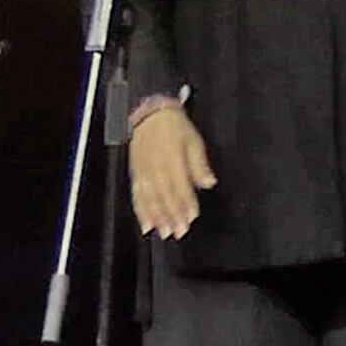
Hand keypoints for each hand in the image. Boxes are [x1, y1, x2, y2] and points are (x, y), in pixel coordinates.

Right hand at [128, 107, 215, 238]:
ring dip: (157, 217)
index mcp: (172, 158)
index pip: (180, 185)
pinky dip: (140, 211)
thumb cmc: (173, 126)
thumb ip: (199, 164)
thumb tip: (209, 182)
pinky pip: (137, 195)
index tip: (191, 217)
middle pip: (164, 195)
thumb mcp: (194, 140)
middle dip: (172, 215)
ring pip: (150, 198)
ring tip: (164, 232)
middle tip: (179, 232)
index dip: (186, 202)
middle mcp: (156, 167)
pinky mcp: (136, 174)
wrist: (150, 113)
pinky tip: (146, 224)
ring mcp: (144, 171)